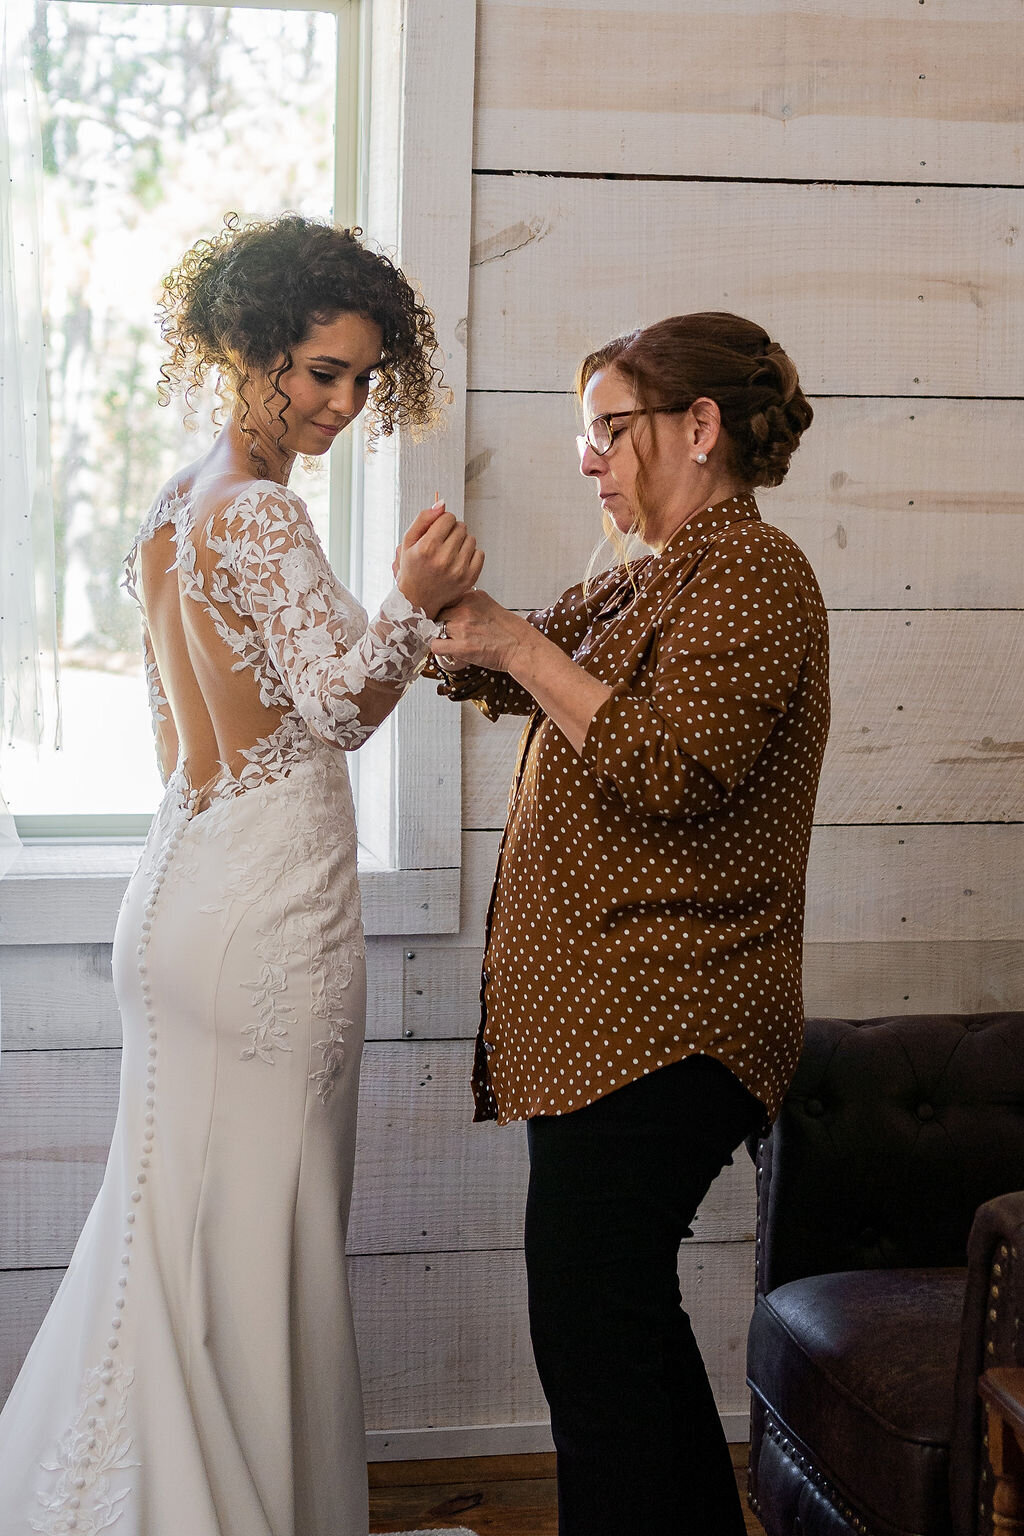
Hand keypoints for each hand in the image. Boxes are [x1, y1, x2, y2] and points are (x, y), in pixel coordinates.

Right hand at [396, 500, 483, 617]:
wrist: (418, 599)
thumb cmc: (412, 567)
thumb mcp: (408, 540)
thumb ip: (424, 518)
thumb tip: (442, 504)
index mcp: (427, 547)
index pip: (448, 517)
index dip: (442, 522)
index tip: (437, 531)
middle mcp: (443, 559)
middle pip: (461, 527)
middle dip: (452, 531)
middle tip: (443, 543)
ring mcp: (458, 570)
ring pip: (471, 538)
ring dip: (462, 542)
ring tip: (450, 552)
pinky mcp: (469, 578)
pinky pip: (480, 553)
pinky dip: (471, 554)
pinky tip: (459, 560)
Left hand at [430, 589, 532, 673]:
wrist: (522, 648)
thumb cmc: (510, 631)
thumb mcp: (490, 605)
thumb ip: (471, 603)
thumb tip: (455, 606)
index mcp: (472, 596)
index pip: (445, 598)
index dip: (445, 610)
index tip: (447, 617)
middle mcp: (465, 608)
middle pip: (438, 612)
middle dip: (441, 622)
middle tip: (449, 632)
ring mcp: (462, 627)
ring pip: (434, 628)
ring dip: (440, 635)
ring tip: (453, 642)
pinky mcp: (461, 646)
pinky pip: (435, 645)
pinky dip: (438, 649)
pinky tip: (449, 650)